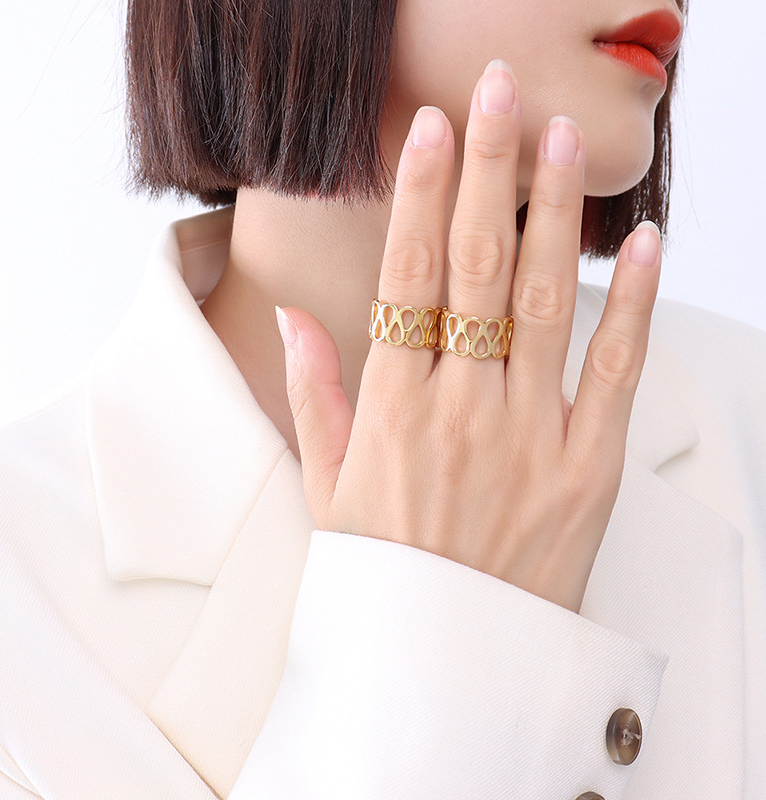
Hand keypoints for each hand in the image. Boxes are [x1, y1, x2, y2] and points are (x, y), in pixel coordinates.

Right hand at [276, 60, 660, 612]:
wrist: (445, 664)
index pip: (409, 277)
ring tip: (561, 142)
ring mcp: (530, 437)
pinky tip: (645, 245)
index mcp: (392, 410)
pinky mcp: (589, 470)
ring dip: (554, 215)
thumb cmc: (384, 572)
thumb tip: (294, 321)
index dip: (423, 196)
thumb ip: (314, 398)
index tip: (432, 131)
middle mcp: (460, 410)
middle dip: (489, 170)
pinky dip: (636, 304)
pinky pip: (614, 372)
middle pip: (478, 267)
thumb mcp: (327, 488)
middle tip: (498, 95)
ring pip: (545, 303)